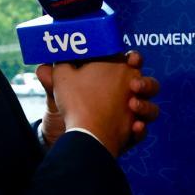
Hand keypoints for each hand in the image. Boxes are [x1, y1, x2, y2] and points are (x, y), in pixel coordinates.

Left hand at [38, 51, 159, 155]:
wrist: (70, 135)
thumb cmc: (69, 106)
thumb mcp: (60, 89)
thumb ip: (53, 76)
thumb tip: (42, 68)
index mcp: (114, 78)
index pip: (131, 63)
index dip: (134, 59)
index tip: (131, 59)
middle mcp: (127, 95)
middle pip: (149, 85)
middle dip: (146, 83)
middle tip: (134, 85)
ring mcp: (132, 115)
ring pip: (152, 109)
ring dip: (146, 105)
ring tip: (132, 105)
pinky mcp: (130, 134)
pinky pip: (142, 131)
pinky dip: (140, 130)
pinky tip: (134, 128)